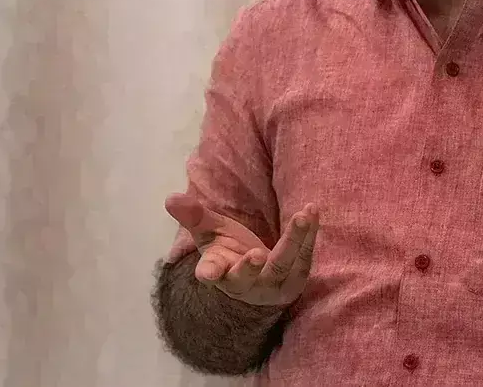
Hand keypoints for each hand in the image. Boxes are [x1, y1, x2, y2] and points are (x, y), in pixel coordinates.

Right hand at [164, 193, 319, 307]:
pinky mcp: (295, 280)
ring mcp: (272, 285)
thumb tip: (170, 198)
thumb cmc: (230, 252)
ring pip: (282, 265)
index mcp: (219, 272)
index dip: (209, 272)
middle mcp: (244, 283)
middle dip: (251, 266)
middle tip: (256, 254)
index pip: (210, 273)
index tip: (206, 273)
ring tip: (302, 216)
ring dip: (294, 240)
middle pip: (247, 277)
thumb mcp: (211, 233)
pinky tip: (312, 212)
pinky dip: (309, 234)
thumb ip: (194, 216)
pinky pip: (304, 257)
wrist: (260, 279)